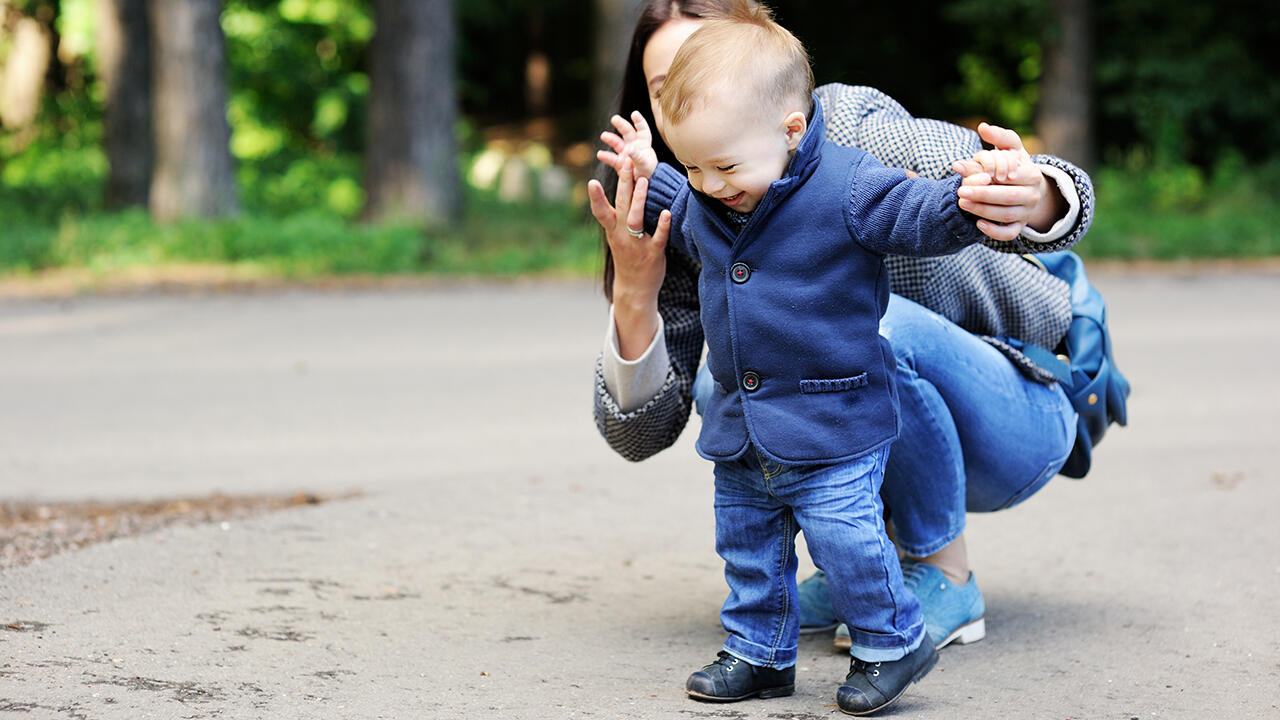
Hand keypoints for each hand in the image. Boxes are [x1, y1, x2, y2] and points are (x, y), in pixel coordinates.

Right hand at [586, 157, 671, 358]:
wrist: (634, 289)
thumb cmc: (628, 257)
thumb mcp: (617, 236)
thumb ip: (619, 215)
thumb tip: (625, 187)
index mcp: (612, 231)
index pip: (601, 211)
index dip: (596, 198)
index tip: (591, 181)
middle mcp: (621, 236)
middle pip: (621, 206)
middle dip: (623, 184)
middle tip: (625, 162)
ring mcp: (637, 244)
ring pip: (636, 219)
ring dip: (639, 199)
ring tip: (643, 180)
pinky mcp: (653, 253)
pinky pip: (658, 237)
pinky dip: (662, 225)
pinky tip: (667, 212)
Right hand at [597, 111, 658, 179]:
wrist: (645, 187)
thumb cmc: (649, 174)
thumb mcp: (645, 165)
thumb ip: (637, 157)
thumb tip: (630, 149)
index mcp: (644, 144)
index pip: (642, 130)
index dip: (639, 121)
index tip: (634, 114)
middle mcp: (634, 147)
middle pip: (628, 132)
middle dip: (621, 125)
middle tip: (614, 119)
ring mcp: (626, 154)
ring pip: (618, 143)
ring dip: (611, 139)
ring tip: (603, 136)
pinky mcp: (620, 164)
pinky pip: (612, 158)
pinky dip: (606, 156)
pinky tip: (600, 154)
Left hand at [950, 122, 1059, 241]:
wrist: (1027, 188)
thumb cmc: (1015, 165)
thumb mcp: (1011, 149)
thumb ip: (999, 137)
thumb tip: (982, 127)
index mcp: (1032, 175)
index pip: (1012, 177)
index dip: (994, 175)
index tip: (977, 173)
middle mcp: (1033, 195)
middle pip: (1008, 197)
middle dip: (983, 195)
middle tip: (961, 190)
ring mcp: (1027, 213)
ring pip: (1006, 216)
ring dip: (983, 211)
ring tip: (963, 203)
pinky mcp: (1019, 226)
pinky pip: (1009, 234)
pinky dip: (994, 232)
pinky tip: (978, 224)